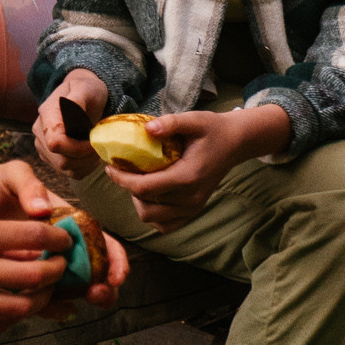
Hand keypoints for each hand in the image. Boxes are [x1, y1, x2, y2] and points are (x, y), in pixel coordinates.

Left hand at [0, 155, 130, 315]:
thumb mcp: (7, 175)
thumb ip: (27, 184)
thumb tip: (42, 209)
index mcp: (64, 220)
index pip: (99, 240)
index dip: (114, 258)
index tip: (116, 275)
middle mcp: (58, 246)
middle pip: (92, 270)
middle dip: (103, 286)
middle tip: (98, 294)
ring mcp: (39, 265)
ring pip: (69, 288)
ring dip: (79, 299)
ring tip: (76, 304)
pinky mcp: (19, 281)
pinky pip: (39, 297)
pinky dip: (50, 307)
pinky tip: (52, 312)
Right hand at [0, 207, 71, 330]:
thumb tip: (26, 247)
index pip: (30, 234)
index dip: (56, 239)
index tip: (66, 241)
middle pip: (33, 275)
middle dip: (56, 272)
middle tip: (61, 269)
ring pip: (19, 308)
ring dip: (39, 302)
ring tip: (43, 293)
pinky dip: (11, 318)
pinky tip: (13, 309)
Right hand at [32, 67, 109, 173]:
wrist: (83, 96)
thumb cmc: (87, 90)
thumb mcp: (86, 88)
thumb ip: (77, 100)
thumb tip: (71, 112)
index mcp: (47, 114)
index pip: (55, 142)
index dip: (77, 148)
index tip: (94, 141)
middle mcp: (40, 132)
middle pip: (60, 160)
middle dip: (85, 157)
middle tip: (100, 146)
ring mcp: (43, 146)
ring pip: (64, 169)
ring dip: (86, 164)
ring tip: (96, 149)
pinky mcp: (50, 158)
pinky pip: (68, 173)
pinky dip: (84, 169)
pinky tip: (90, 156)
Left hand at [102, 104, 289, 227]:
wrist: (235, 143)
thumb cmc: (212, 129)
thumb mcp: (193, 119)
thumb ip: (170, 123)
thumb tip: (146, 129)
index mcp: (188, 177)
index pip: (145, 188)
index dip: (122, 179)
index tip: (110, 166)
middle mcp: (191, 198)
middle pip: (145, 206)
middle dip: (128, 189)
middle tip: (123, 171)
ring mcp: (193, 207)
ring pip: (152, 218)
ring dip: (139, 202)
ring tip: (137, 181)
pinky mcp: (194, 211)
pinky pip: (165, 225)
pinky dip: (153, 214)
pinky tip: (150, 195)